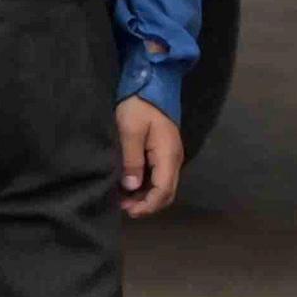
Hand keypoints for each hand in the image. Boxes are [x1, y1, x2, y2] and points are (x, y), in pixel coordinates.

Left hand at [117, 98, 183, 217]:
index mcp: (168, 155)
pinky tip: (129, 186)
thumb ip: (132, 159)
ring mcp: (169, 155)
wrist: (149, 85)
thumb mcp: (130, 131)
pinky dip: (145, 185)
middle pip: (166, 191)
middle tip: (123, 208)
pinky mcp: (162, 152)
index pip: (164, 189)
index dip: (148, 204)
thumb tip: (131, 187)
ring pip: (162, 185)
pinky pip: (157, 175)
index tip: (130, 211)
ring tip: (123, 199)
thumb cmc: (138, 106)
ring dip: (146, 196)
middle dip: (147, 204)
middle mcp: (173, 158)